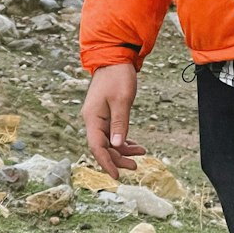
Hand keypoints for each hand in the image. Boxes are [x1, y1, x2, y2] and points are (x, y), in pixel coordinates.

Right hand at [81, 62, 146, 177]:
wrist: (116, 57)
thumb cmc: (118, 76)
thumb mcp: (122, 99)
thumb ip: (120, 123)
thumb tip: (117, 145)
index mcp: (92, 118)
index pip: (96, 147)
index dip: (106, 163)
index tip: (117, 175)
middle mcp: (93, 120)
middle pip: (103, 147)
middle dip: (118, 159)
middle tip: (135, 167)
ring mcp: (99, 117)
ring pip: (109, 141)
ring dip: (123, 150)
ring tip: (141, 154)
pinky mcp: (106, 113)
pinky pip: (112, 132)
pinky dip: (123, 140)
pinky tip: (134, 145)